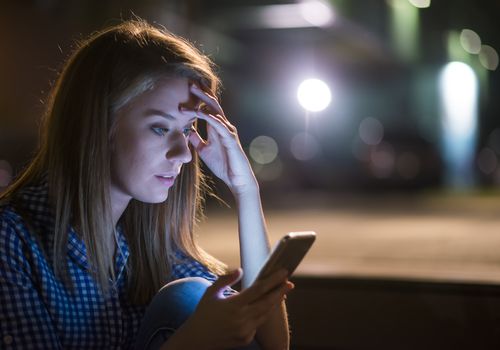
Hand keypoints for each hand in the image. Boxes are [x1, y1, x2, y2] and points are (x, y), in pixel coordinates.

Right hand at [175, 268, 292, 348]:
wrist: (196, 340)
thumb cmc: (203, 313)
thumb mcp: (211, 293)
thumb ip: (226, 279)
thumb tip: (241, 270)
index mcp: (233, 305)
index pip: (258, 289)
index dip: (272, 280)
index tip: (282, 272)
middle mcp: (241, 318)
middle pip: (267, 302)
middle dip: (280, 291)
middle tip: (289, 282)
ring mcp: (245, 330)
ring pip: (266, 314)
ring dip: (275, 302)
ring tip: (283, 292)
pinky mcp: (246, 339)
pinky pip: (258, 324)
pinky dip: (264, 314)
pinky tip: (268, 306)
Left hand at [182, 84, 257, 194]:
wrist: (236, 179)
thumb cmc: (223, 164)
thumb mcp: (204, 150)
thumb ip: (196, 139)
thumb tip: (187, 130)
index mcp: (217, 128)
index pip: (208, 108)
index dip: (199, 98)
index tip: (187, 89)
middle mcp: (223, 126)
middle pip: (212, 105)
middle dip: (202, 93)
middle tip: (190, 83)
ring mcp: (228, 132)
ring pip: (215, 112)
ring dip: (203, 102)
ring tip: (194, 92)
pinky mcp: (230, 140)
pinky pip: (220, 126)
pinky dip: (211, 118)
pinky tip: (203, 113)